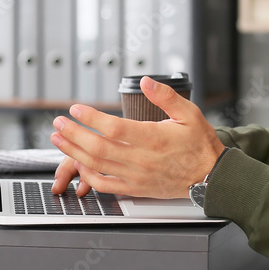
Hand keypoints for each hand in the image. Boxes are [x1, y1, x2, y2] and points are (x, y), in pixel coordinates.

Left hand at [49, 76, 225, 198]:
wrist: (210, 176)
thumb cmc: (200, 144)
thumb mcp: (189, 113)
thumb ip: (166, 96)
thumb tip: (146, 81)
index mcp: (154, 138)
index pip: (113, 127)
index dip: (90, 117)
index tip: (76, 109)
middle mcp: (142, 159)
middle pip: (98, 147)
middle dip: (73, 133)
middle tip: (58, 122)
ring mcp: (137, 176)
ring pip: (97, 165)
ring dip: (73, 151)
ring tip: (59, 139)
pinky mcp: (136, 188)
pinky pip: (105, 185)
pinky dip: (87, 175)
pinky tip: (78, 163)